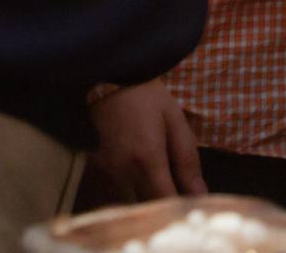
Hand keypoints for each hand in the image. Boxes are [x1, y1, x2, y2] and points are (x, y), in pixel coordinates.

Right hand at [87, 79, 205, 201]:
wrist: (102, 76)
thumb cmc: (144, 95)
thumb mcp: (174, 119)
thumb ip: (187, 159)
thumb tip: (199, 193)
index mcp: (147, 158)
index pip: (165, 201)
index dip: (178, 208)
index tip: (186, 203)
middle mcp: (120, 172)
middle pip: (143, 208)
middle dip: (158, 204)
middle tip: (168, 188)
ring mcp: (99, 174)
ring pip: (123, 205)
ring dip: (138, 200)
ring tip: (147, 181)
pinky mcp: (86, 172)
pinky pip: (106, 196)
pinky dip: (120, 194)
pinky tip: (128, 177)